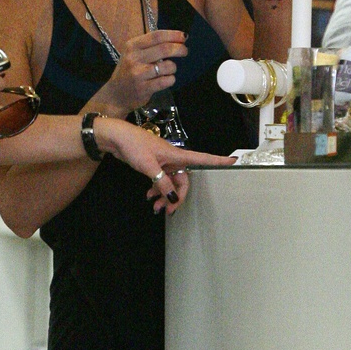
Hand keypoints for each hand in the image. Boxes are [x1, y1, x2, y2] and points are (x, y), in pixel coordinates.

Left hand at [96, 117, 235, 215]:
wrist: (116, 138)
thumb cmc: (134, 146)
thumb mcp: (149, 166)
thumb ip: (162, 182)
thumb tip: (173, 198)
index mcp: (176, 155)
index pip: (203, 159)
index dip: (219, 161)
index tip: (235, 161)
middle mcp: (173, 159)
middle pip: (183, 181)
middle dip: (177, 197)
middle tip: (168, 211)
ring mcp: (163, 163)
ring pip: (170, 183)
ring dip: (165, 196)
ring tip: (156, 208)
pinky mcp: (153, 166)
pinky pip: (161, 181)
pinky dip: (156, 190)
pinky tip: (149, 197)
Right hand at [104, 30, 187, 115]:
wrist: (116, 95)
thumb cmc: (128, 71)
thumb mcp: (134, 54)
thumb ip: (152, 46)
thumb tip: (178, 39)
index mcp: (132, 46)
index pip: (157, 36)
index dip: (173, 35)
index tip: (184, 37)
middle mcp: (134, 58)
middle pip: (164, 49)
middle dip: (179, 49)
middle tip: (184, 51)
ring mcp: (138, 74)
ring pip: (167, 66)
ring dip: (173, 67)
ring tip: (169, 70)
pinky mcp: (143, 88)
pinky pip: (166, 81)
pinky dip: (170, 79)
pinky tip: (166, 80)